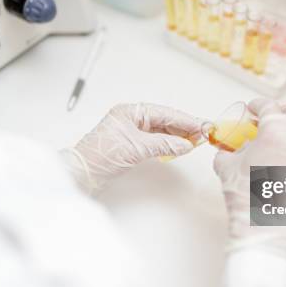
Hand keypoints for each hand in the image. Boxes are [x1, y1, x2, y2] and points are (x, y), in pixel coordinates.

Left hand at [62, 103, 201, 191]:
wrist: (81, 174)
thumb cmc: (99, 157)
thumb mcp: (135, 148)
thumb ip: (164, 145)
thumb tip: (185, 144)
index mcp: (130, 111)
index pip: (164, 112)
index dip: (185, 119)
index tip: (202, 125)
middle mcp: (131, 118)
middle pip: (164, 119)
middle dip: (184, 127)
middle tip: (204, 133)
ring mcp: (131, 131)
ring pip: (161, 130)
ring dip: (178, 135)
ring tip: (196, 140)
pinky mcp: (131, 144)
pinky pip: (155, 140)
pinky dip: (169, 144)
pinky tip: (180, 146)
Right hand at [213, 98, 285, 275]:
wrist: (265, 222)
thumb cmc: (247, 194)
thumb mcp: (226, 166)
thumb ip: (227, 153)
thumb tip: (227, 152)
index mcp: (275, 128)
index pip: (268, 106)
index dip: (258, 104)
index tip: (253, 108)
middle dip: (282, 113)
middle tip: (271, 118)